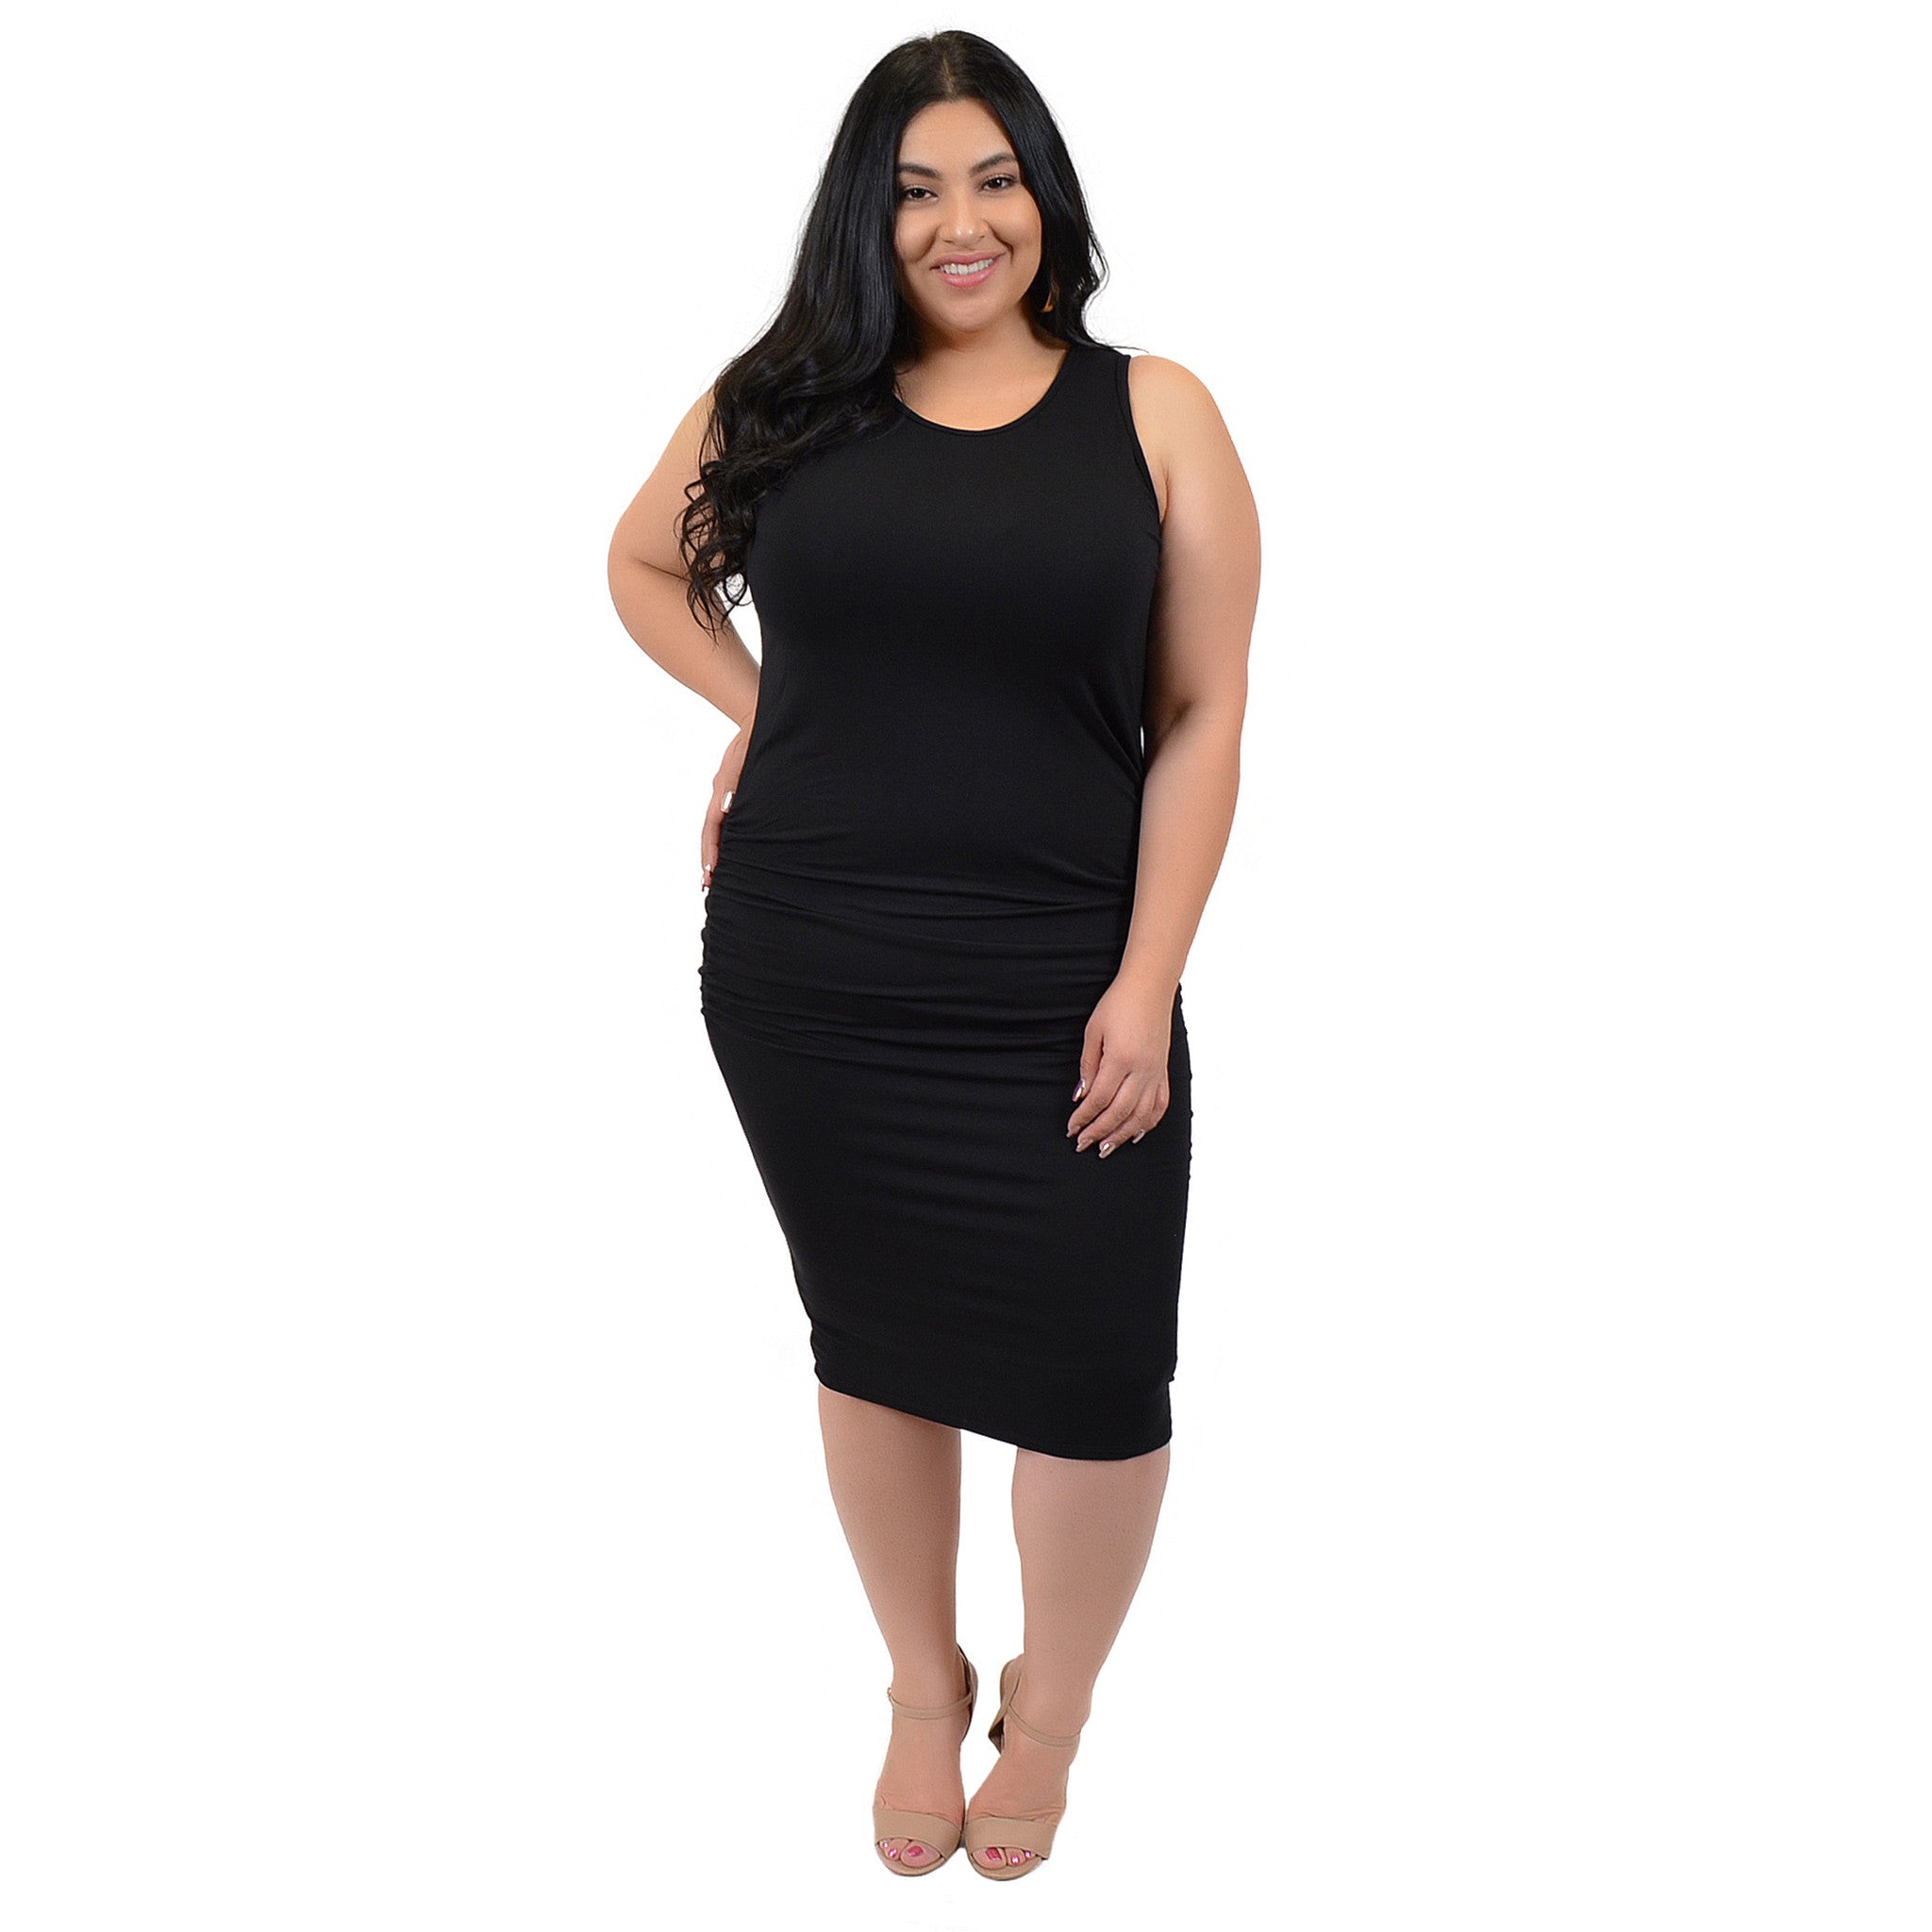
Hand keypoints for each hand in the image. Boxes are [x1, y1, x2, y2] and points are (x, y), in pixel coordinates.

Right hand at [700, 720, 751, 890]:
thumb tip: (724, 810)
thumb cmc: (755, 737)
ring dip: (718, 851)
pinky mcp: (739, 792)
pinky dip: (730, 838)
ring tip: (716, 875)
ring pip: (720, 829)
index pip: (711, 829)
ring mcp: (730, 794)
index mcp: (722, 791)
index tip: (709, 874)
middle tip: (707, 886)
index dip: (710, 853)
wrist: (761, 717)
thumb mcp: (743, 758)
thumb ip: (732, 783)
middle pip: (712, 834)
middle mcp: (723, 796)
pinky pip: (732, 820)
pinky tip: (736, 850)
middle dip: (709, 859)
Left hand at [1067, 976, 1175, 1154]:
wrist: (1149, 987)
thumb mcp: (1093, 1031)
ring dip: (1122, 1134)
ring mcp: (1156, 1072)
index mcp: (1121, 1059)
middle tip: (1083, 1144)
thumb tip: (1081, 1096)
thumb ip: (1088, 1065)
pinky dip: (1148, 1123)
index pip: (1099, 1098)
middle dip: (1099, 1132)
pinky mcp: (1163, 1071)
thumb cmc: (1118, 1004)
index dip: (1083, 1117)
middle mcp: (1142, 1070)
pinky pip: (1160, 1104)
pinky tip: (1136, 1133)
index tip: (1071, 1128)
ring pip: (1141, 1114)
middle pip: (1119, 1112)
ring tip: (1106, 1147)